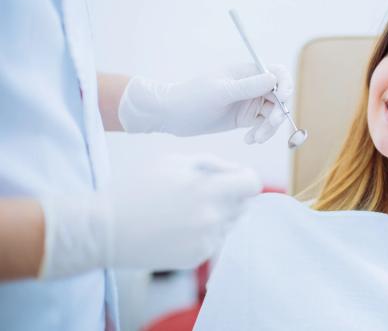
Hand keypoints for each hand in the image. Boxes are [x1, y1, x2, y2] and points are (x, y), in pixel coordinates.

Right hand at [38, 155, 261, 277]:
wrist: (102, 230)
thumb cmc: (136, 188)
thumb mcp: (173, 161)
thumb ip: (213, 163)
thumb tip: (237, 171)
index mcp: (209, 191)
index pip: (252, 184)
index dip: (244, 178)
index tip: (232, 179)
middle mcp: (213, 219)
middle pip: (243, 204)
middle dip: (230, 196)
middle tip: (199, 192)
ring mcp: (205, 242)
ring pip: (229, 224)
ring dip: (217, 215)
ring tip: (184, 210)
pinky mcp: (196, 259)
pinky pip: (213, 241)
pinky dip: (203, 233)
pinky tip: (177, 227)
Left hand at [118, 63, 293, 142]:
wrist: (173, 115)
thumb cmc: (192, 98)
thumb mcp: (221, 92)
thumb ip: (248, 87)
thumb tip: (274, 78)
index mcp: (248, 72)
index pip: (277, 73)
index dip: (285, 85)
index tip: (282, 99)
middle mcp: (252, 85)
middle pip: (280, 97)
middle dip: (278, 113)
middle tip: (267, 128)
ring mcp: (250, 102)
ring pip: (274, 114)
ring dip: (269, 128)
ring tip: (254, 139)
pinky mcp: (246, 118)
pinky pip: (263, 125)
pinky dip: (261, 134)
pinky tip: (248, 140)